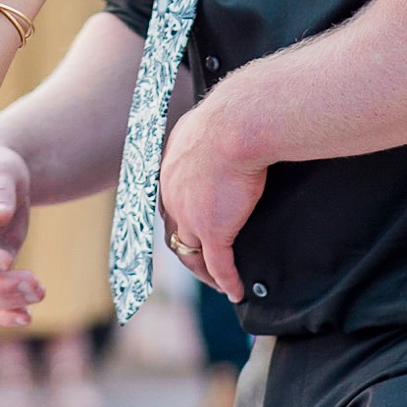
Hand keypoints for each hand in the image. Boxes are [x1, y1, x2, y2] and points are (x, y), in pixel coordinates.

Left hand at [158, 89, 268, 301]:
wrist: (236, 124)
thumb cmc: (230, 116)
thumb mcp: (208, 122)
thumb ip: (206, 136)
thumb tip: (222, 133)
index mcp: (170, 167)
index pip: (170, 201)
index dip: (180, 218)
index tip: (191, 229)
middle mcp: (173, 194)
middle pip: (174, 232)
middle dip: (187, 249)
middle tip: (201, 262)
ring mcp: (190, 215)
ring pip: (191, 253)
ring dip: (203, 271)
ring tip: (218, 281)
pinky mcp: (214, 230)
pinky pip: (218, 265)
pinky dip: (227, 280)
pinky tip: (236, 291)